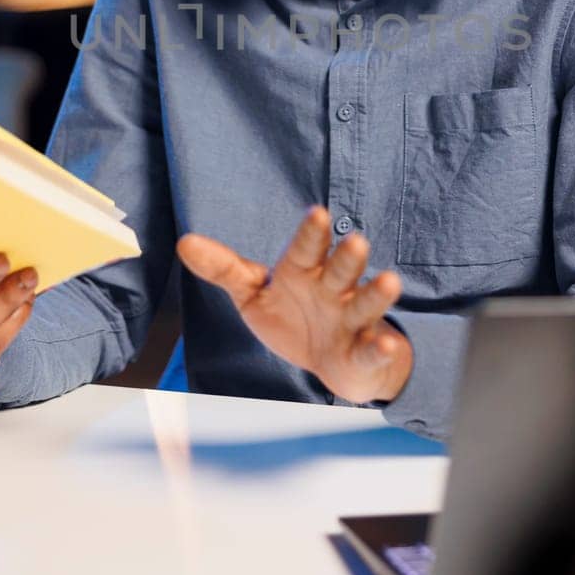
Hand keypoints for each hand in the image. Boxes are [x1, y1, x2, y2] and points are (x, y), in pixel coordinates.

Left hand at [176, 206, 411, 403]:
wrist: (334, 361)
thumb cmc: (294, 317)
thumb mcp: (255, 295)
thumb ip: (225, 269)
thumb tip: (184, 242)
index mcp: (304, 273)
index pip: (305, 251)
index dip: (311, 234)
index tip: (317, 213)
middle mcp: (332, 291)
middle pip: (340, 271)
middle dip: (348, 258)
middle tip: (356, 241)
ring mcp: (352, 321)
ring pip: (365, 304)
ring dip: (376, 294)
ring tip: (390, 281)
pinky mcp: (363, 353)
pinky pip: (372, 350)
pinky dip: (380, 349)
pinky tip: (386, 345)